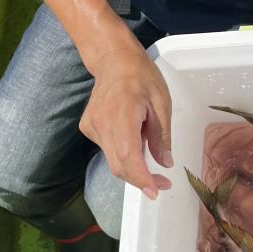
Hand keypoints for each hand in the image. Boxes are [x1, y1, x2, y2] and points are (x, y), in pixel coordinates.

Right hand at [78, 38, 172, 199]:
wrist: (113, 60)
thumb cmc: (141, 77)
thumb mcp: (161, 103)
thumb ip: (162, 136)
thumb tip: (165, 163)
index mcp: (123, 115)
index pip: (129, 157)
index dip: (141, 178)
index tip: (155, 191)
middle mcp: (103, 124)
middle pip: (119, 165)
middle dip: (141, 179)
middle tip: (162, 183)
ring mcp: (92, 126)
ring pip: (112, 160)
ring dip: (132, 164)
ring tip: (147, 144)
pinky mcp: (88, 127)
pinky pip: (107, 149)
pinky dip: (122, 151)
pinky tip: (131, 134)